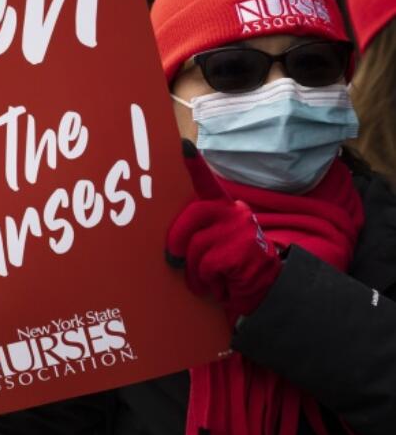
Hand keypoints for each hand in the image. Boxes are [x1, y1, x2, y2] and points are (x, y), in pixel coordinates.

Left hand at [166, 141, 280, 322]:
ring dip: (194, 271)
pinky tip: (220, 284)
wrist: (267, 288)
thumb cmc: (230, 264)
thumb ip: (197, 230)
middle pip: (193, 215)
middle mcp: (234, 213)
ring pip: (196, 246)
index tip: (184, 146)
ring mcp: (240, 229)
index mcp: (224, 207)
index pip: (207, 183)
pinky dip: (207, 281)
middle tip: (174, 260)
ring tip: (206, 279)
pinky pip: (207, 266)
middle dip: (177, 240)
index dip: (195, 165)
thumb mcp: (215, 241)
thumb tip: (167, 240)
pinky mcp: (241, 250)